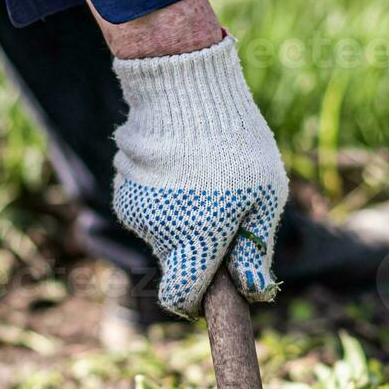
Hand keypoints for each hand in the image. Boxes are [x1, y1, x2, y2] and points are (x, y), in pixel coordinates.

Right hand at [111, 36, 287, 317]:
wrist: (185, 87)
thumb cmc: (236, 144)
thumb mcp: (265, 197)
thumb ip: (255, 249)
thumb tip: (252, 292)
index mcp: (195, 243)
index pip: (181, 299)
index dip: (199, 300)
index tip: (216, 287)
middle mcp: (157, 233)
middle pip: (176, 264)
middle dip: (199, 251)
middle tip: (227, 212)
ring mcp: (135, 209)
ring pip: (162, 234)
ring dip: (183, 221)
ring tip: (206, 178)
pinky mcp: (123, 185)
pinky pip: (148, 208)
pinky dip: (164, 199)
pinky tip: (182, 168)